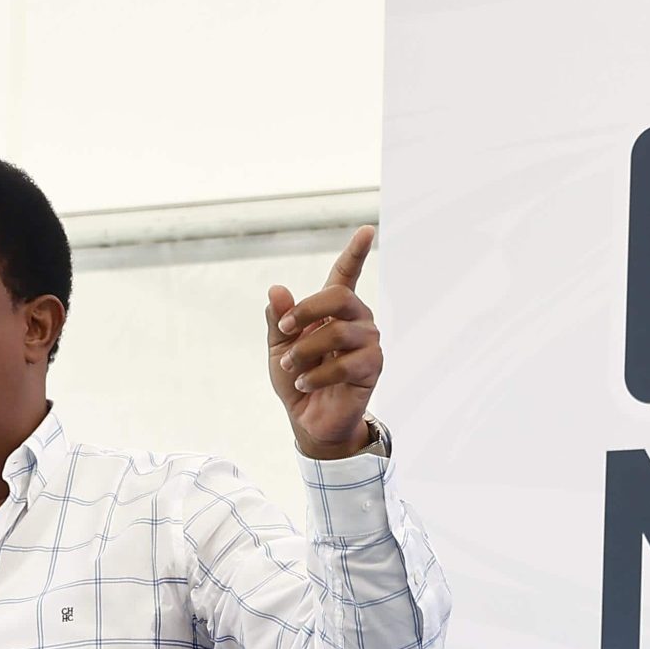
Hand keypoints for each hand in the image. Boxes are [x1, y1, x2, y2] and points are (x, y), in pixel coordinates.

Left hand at [266, 226, 380, 459]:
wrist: (308, 418)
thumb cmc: (297, 378)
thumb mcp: (279, 347)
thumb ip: (278, 319)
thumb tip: (277, 289)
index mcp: (334, 310)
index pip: (347, 274)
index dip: (356, 252)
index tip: (367, 230)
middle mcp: (357, 320)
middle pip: (340, 296)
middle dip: (306, 310)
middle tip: (284, 328)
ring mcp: (368, 343)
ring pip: (339, 332)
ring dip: (306, 351)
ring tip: (291, 369)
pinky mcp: (373, 368)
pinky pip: (345, 364)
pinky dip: (316, 375)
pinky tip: (304, 384)